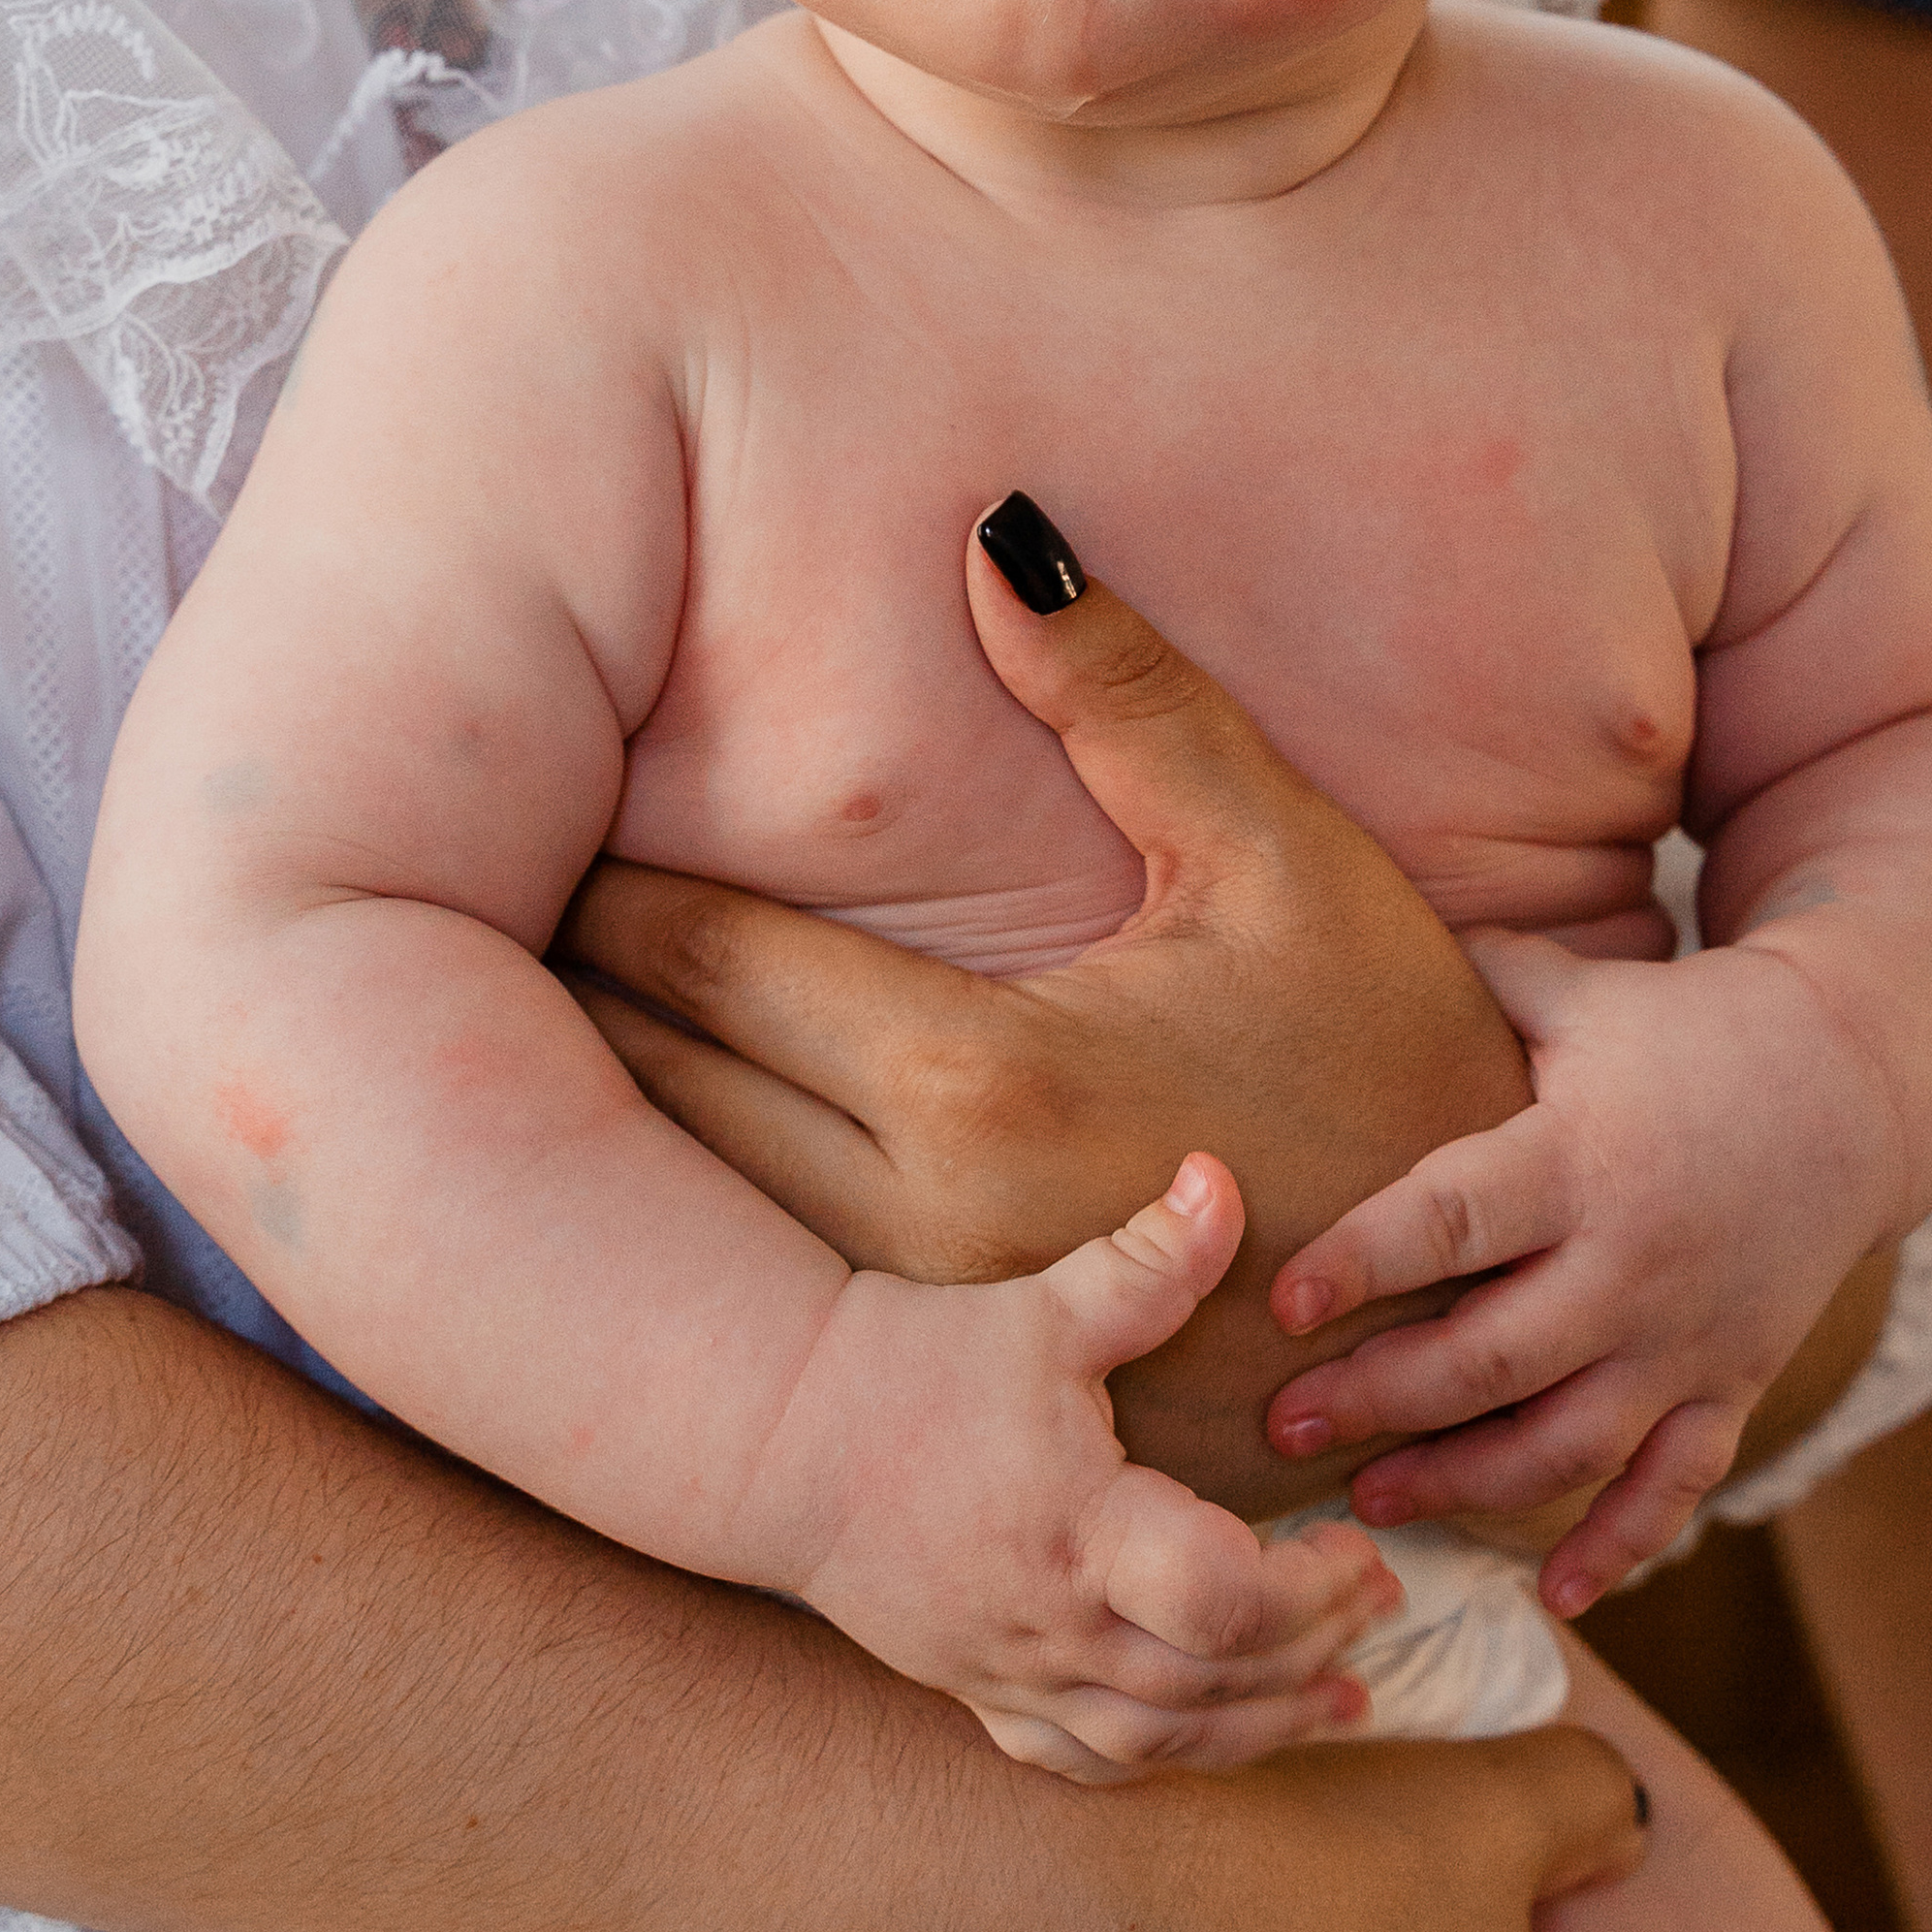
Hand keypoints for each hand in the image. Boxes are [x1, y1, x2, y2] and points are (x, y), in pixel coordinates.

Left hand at [561, 516, 1561, 1519]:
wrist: (1480, 1315)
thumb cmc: (1402, 1070)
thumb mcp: (1290, 866)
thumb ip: (1134, 702)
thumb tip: (1003, 534)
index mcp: (984, 1084)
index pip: (718, 967)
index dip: (608, 892)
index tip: (521, 821)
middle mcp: (919, 1229)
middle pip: (659, 1097)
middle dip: (558, 999)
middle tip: (451, 911)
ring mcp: (925, 1337)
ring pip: (685, 1212)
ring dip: (586, 1123)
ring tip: (489, 1033)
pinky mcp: (950, 1398)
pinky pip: (755, 1304)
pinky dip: (675, 1225)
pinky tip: (620, 1176)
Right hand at [739, 1149, 1400, 1778]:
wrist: (785, 1435)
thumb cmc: (917, 1365)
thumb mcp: (1044, 1308)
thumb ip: (1147, 1260)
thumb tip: (1222, 1176)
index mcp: (1082, 1530)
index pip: (1223, 1601)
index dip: (1311, 1590)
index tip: (1360, 1545)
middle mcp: (1053, 1622)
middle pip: (1212, 1681)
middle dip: (1314, 1653)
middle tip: (1385, 1610)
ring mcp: (1012, 1669)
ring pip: (1159, 1738)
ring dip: (1262, 1727)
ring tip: (1343, 1701)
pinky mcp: (978, 1687)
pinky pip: (1081, 1761)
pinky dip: (1162, 1757)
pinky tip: (1216, 1738)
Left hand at [1264, 921, 1902, 1610]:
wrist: (1856, 1083)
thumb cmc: (1690, 1030)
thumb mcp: (1585, 994)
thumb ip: (1478, 982)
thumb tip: (1347, 936)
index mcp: (1583, 1158)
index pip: (1455, 1219)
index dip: (1366, 1261)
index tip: (1283, 1302)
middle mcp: (1632, 1262)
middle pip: (1493, 1355)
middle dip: (1382, 1400)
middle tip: (1281, 1430)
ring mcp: (1688, 1336)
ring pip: (1569, 1443)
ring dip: (1465, 1486)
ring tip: (1369, 1503)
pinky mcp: (1733, 1381)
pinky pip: (1678, 1485)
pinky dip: (1624, 1546)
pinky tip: (1559, 1595)